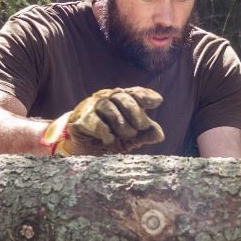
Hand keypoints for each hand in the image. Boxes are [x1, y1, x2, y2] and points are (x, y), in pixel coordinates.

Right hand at [48, 86, 164, 155]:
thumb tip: (159, 135)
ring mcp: (92, 107)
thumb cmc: (109, 137)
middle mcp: (106, 98)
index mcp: (120, 100)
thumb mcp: (130, 139)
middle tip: (141, 127)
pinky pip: (95, 121)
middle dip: (135, 113)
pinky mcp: (80, 119)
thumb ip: (144, 136)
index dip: (145, 95)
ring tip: (127, 135)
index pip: (134, 92)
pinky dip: (105, 131)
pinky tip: (110, 139)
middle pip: (122, 97)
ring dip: (121, 124)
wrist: (81, 148)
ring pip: (109, 108)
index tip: (158, 101)